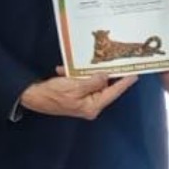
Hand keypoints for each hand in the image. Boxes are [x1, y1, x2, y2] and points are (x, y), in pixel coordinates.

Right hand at [19, 69, 136, 119]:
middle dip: (105, 74)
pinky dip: (74, 76)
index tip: (135, 74)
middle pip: (104, 87)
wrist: (33, 97)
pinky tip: (64, 70)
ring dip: (85, 74)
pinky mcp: (75, 96)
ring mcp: (83, 102)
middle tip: (116, 62)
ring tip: (81, 66)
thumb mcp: (75, 86)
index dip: (124, 82)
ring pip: (92, 83)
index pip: (113, 92)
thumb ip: (93, 81)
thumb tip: (106, 76)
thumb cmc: (53, 94)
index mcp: (93, 106)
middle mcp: (90, 106)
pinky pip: (80, 83)